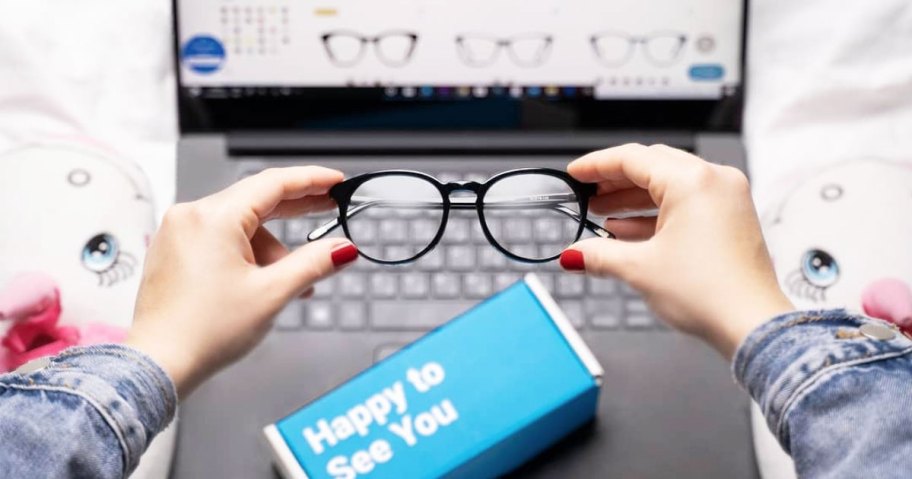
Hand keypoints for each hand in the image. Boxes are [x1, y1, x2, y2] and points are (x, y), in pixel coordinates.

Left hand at [125, 167, 357, 397]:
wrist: (159, 365)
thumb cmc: (203, 332)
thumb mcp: (272, 294)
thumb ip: (313, 264)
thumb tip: (342, 248)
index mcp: (214, 218)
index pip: (273, 184)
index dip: (311, 180)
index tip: (335, 181)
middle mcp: (191, 217)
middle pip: (256, 200)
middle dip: (295, 209)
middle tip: (329, 208)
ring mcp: (178, 233)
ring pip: (240, 225)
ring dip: (271, 247)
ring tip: (288, 284)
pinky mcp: (173, 252)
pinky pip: (220, 238)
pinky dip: (247, 253)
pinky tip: (262, 280)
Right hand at [561, 144, 792, 357]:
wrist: (752, 325)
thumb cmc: (712, 294)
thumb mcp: (640, 269)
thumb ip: (599, 255)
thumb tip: (574, 255)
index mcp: (693, 181)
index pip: (632, 158)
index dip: (596, 166)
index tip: (575, 173)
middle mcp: (715, 181)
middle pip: (652, 166)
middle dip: (615, 181)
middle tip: (587, 194)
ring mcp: (727, 199)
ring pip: (669, 185)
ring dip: (634, 198)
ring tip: (603, 214)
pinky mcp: (731, 218)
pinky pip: (687, 203)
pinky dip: (656, 213)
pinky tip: (630, 230)